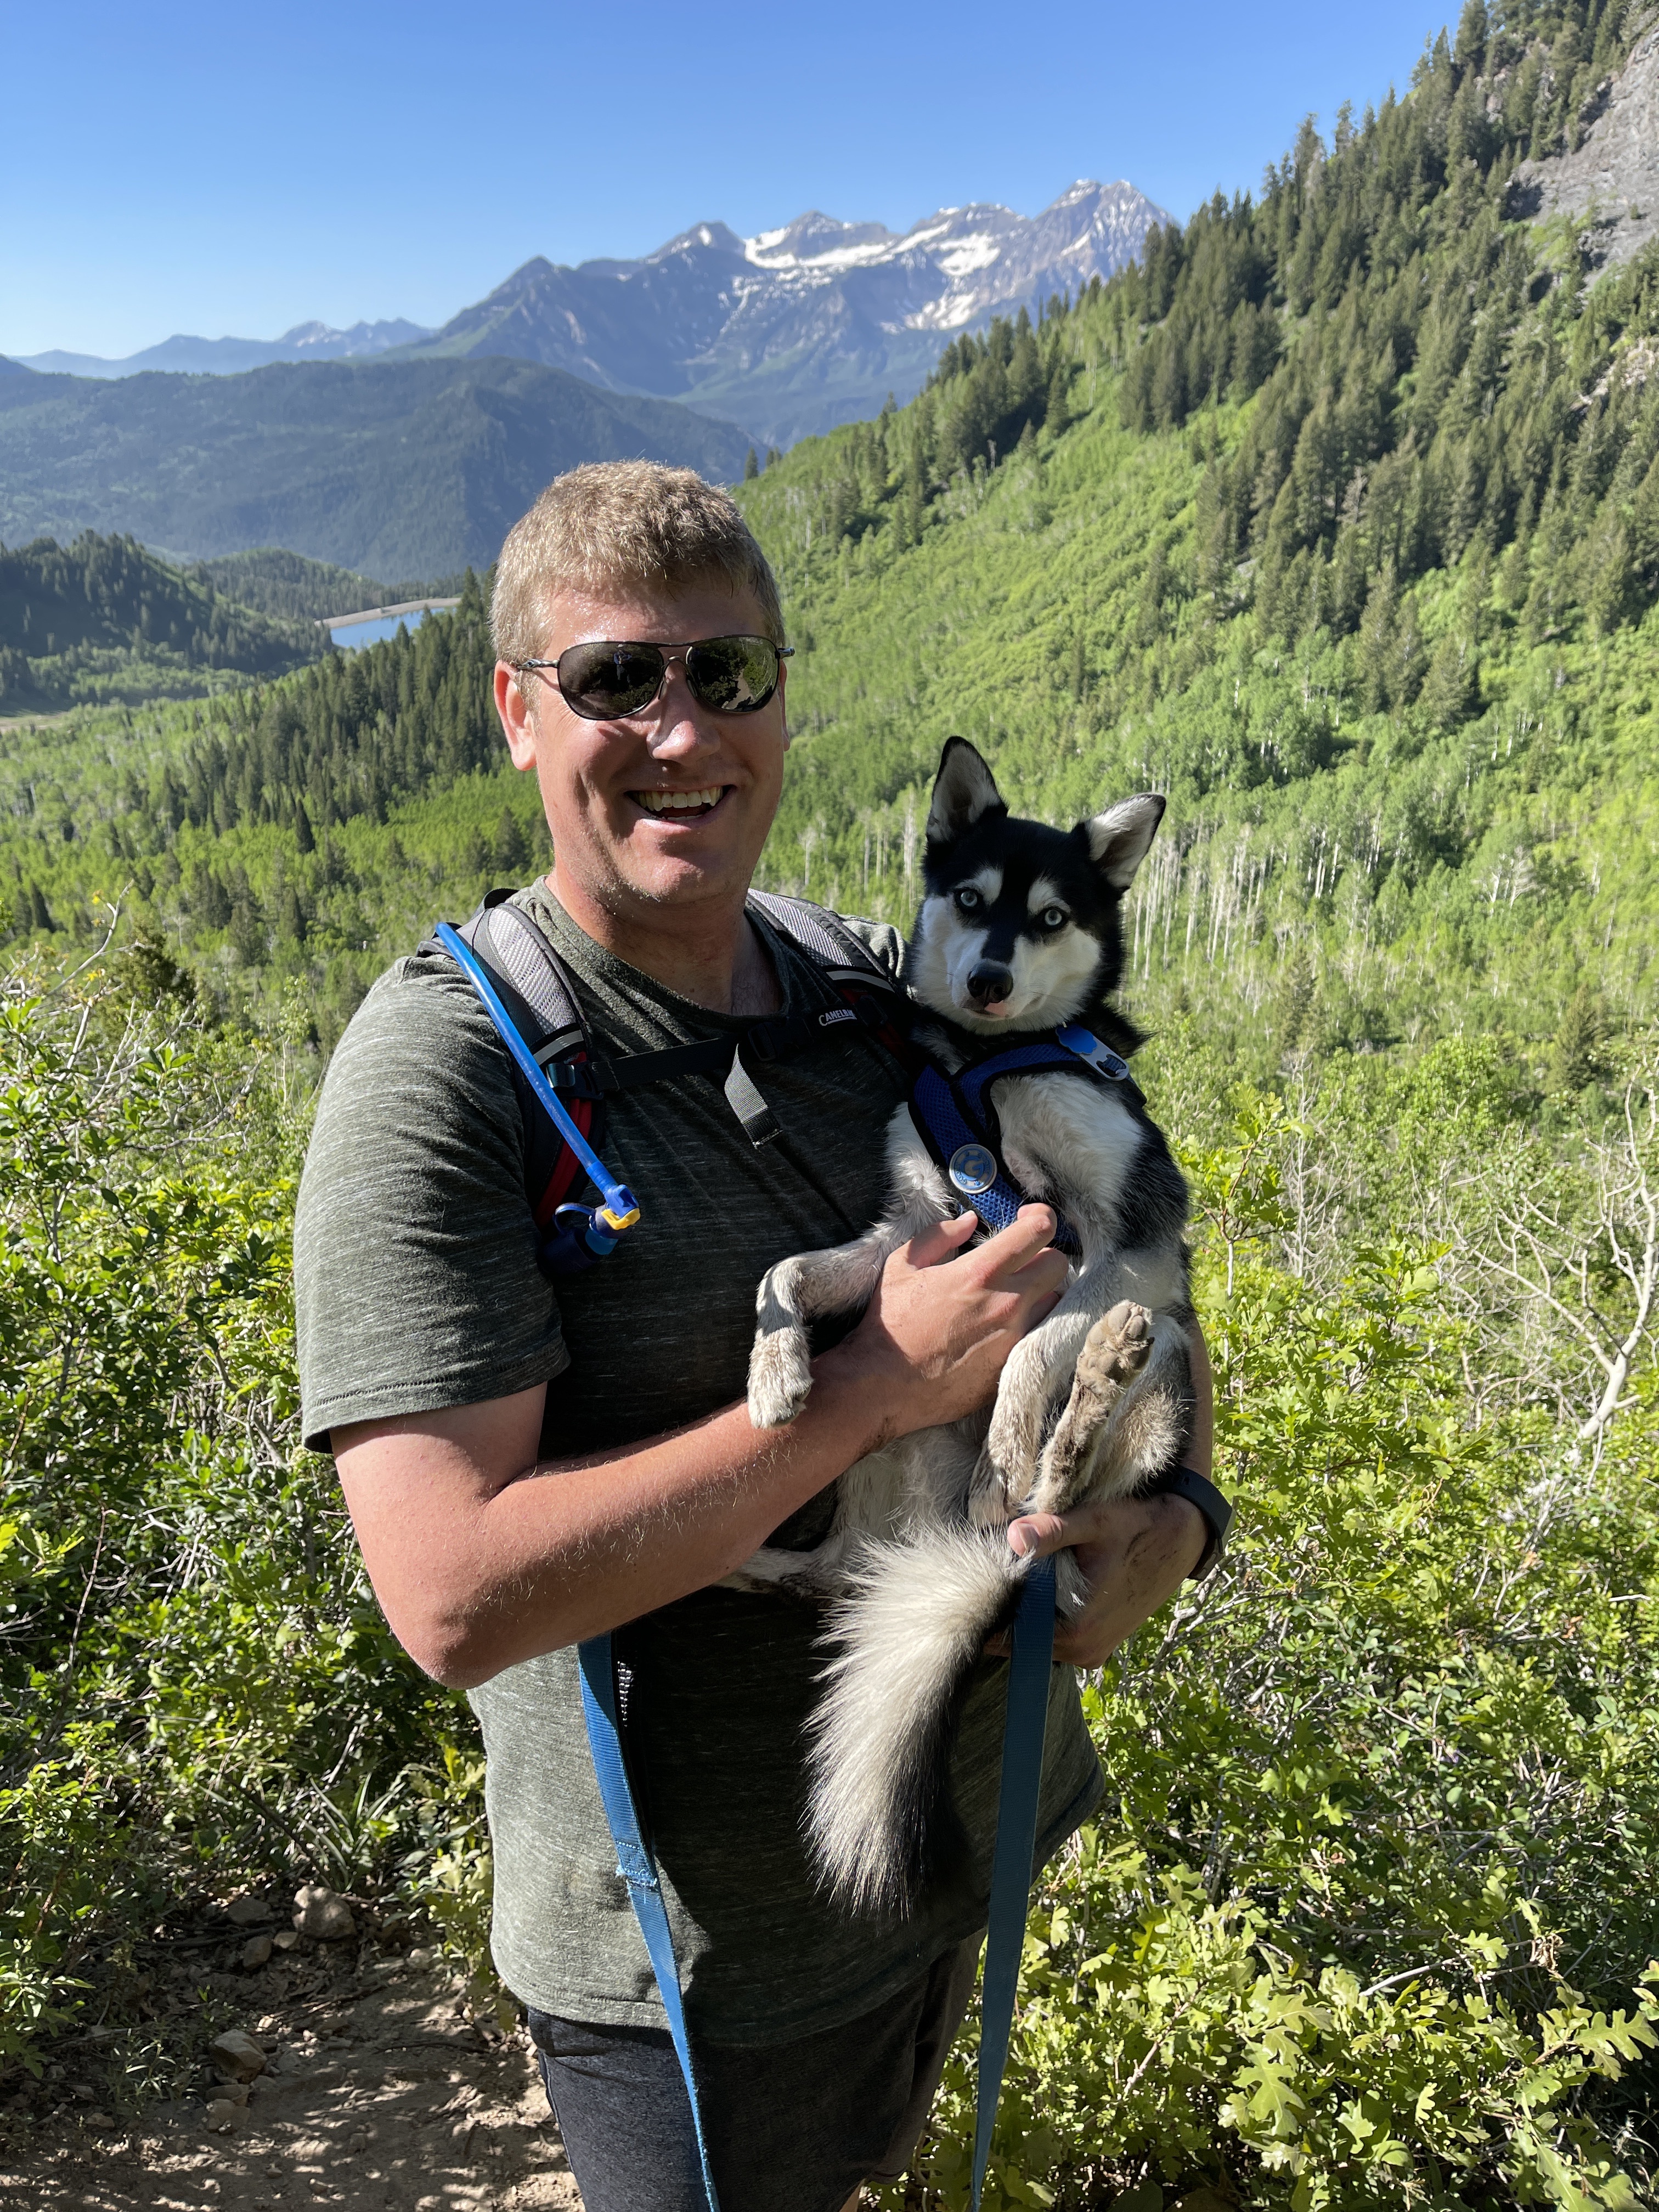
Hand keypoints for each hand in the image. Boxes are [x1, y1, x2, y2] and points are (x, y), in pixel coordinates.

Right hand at [821, 1205, 1068, 1449]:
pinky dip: (1032, 1324)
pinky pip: (1041, 1335)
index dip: (1040, 1217)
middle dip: (1043, 1254)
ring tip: (1014, 1295)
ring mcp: (1016, 1338)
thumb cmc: (890, 1323)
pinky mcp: (1014, 1365)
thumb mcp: (902, 1265)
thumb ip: (939, 1235)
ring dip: (1041, 1292)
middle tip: (1021, 1260)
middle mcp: (1008, 1303)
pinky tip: (1005, 1326)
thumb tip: (970, 1221)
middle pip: (1059, 1264)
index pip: (1041, 1230)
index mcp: (981, 1271)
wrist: (885, 1386)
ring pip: (1056, 1301)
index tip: (1025, 1220)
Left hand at [1004, 1491, 1206, 1666]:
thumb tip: (1013, 1536)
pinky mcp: (1098, 1645)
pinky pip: (1056, 1636)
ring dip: (1027, 1610)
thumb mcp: (1094, 1522)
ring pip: (1038, 1637)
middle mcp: (1083, 1652)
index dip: (989, 1608)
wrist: (1182, 1538)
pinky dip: (1045, 1615)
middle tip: (992, 1570)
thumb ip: (1052, 1531)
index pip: (1008, 1636)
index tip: (974, 1581)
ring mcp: (1092, 1652)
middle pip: (1021, 1637)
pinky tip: (1043, 1584)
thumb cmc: (1138, 1527)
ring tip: (1019, 1573)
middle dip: (1006, 1607)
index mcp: (1077, 1631)